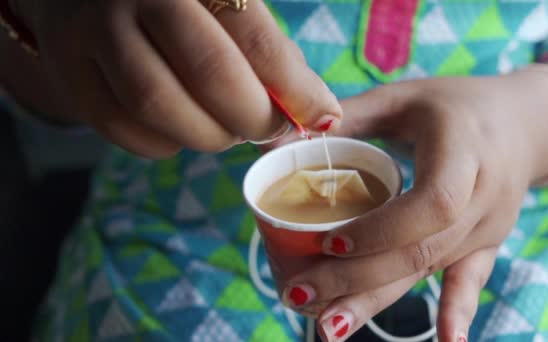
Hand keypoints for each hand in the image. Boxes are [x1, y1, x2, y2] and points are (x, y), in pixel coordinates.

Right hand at [11, 0, 340, 157]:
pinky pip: (124, 130)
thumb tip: (320, 115)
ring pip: (160, 106)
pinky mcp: (69, 72)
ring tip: (224, 130)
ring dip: (207, 135)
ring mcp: (94, 31)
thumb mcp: (229, 13)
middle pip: (208, 73)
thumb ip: (272, 58)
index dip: (294, 90)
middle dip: (252, 118)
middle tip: (267, 129)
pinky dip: (164, 144)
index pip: (256, 38)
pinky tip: (179, 128)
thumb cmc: (182, 11)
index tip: (319, 119)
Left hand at [276, 73, 547, 340]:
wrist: (523, 123)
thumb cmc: (454, 105)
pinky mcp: (490, 242)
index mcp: (464, 149)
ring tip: (328, 325)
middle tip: (299, 296)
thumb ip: (349, 115)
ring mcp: (490, 224)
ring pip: (432, 270)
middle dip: (358, 279)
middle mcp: (483, 194)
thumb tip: (281, 138)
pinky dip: (456, 312)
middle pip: (422, 249)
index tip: (330, 242)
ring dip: (378, 300)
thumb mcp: (404, 97)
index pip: (432, 203)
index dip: (382, 229)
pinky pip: (472, 279)